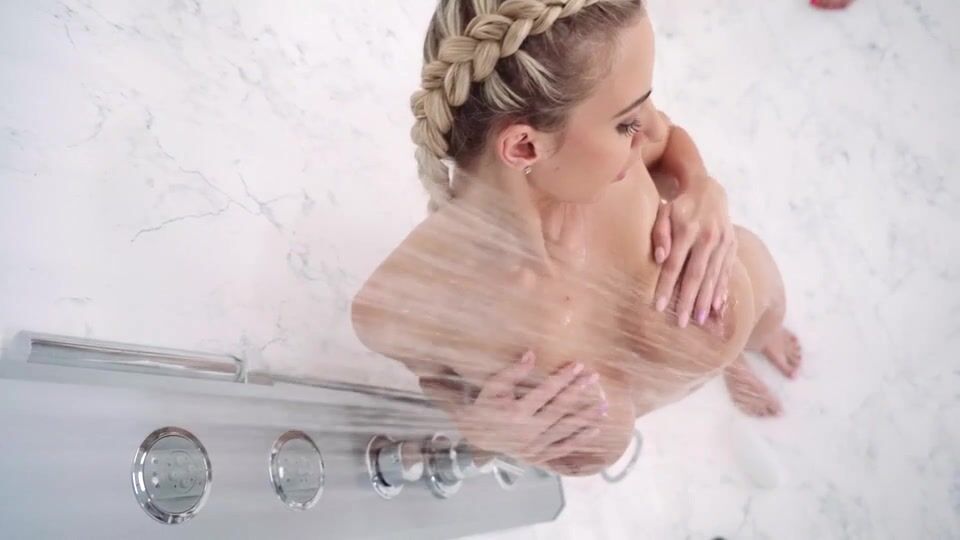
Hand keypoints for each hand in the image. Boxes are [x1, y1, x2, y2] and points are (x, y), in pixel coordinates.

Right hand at [454, 351, 608, 465]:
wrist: (477, 435)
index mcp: (515, 413)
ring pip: (565, 431)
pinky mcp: (538, 457)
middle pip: (559, 410)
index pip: (545, 392)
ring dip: (586, 418)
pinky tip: (594, 430)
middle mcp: (526, 432)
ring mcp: (534, 447)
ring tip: (603, 405)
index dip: (563, 378)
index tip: (578, 366)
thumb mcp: (494, 386)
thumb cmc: (487, 406)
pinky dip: (579, 440)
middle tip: (594, 378)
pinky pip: (562, 448)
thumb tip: (532, 353)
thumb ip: (513, 372)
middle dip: (578, 392)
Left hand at [651, 176, 735, 326]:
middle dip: (688, 300)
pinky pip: (726, 272)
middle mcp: (708, 237)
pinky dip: (721, 290)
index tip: (658, 306)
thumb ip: (660, 234)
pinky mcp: (732, 246)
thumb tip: (659, 258)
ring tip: (699, 319)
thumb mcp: (664, 213)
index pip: (675, 264)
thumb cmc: (679, 207)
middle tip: (681, 322)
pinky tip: (717, 306)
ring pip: (713, 276)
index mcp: (688, 229)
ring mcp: (723, 242)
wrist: (708, 191)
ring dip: (706, 300)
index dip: (666, 286)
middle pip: (696, 275)